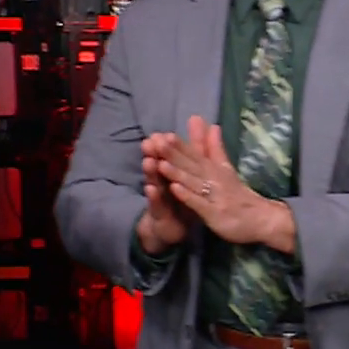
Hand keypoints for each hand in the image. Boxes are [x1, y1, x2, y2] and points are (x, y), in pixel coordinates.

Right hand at [137, 132, 197, 253]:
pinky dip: (154, 197)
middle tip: (150, 141)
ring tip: (149, 161)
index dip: (167, 145)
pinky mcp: (160, 214)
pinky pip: (157, 205)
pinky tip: (151, 189)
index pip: (171, 156)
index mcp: (174, 172)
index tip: (161, 133)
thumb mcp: (192, 173)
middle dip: (155, 154)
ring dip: (152, 172)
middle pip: (160, 165)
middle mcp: (165, 182)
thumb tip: (199, 119)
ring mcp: (161, 198)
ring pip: (156, 183)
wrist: (173, 229)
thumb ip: (197, 148)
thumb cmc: (182, 199)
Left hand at [155, 116, 293, 251]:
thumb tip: (213, 125)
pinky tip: (174, 189)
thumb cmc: (239, 196)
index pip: (195, 155)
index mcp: (215, 169)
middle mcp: (214, 180)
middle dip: (173, 154)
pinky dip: (187, 196)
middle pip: (191, 166)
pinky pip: (199, 204)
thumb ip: (217, 149)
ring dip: (177, 172)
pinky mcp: (215, 214)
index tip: (162, 133)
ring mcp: (214, 197)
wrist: (261, 220)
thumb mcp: (227, 169)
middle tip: (156, 141)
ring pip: (193, 183)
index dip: (178, 145)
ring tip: (160, 162)